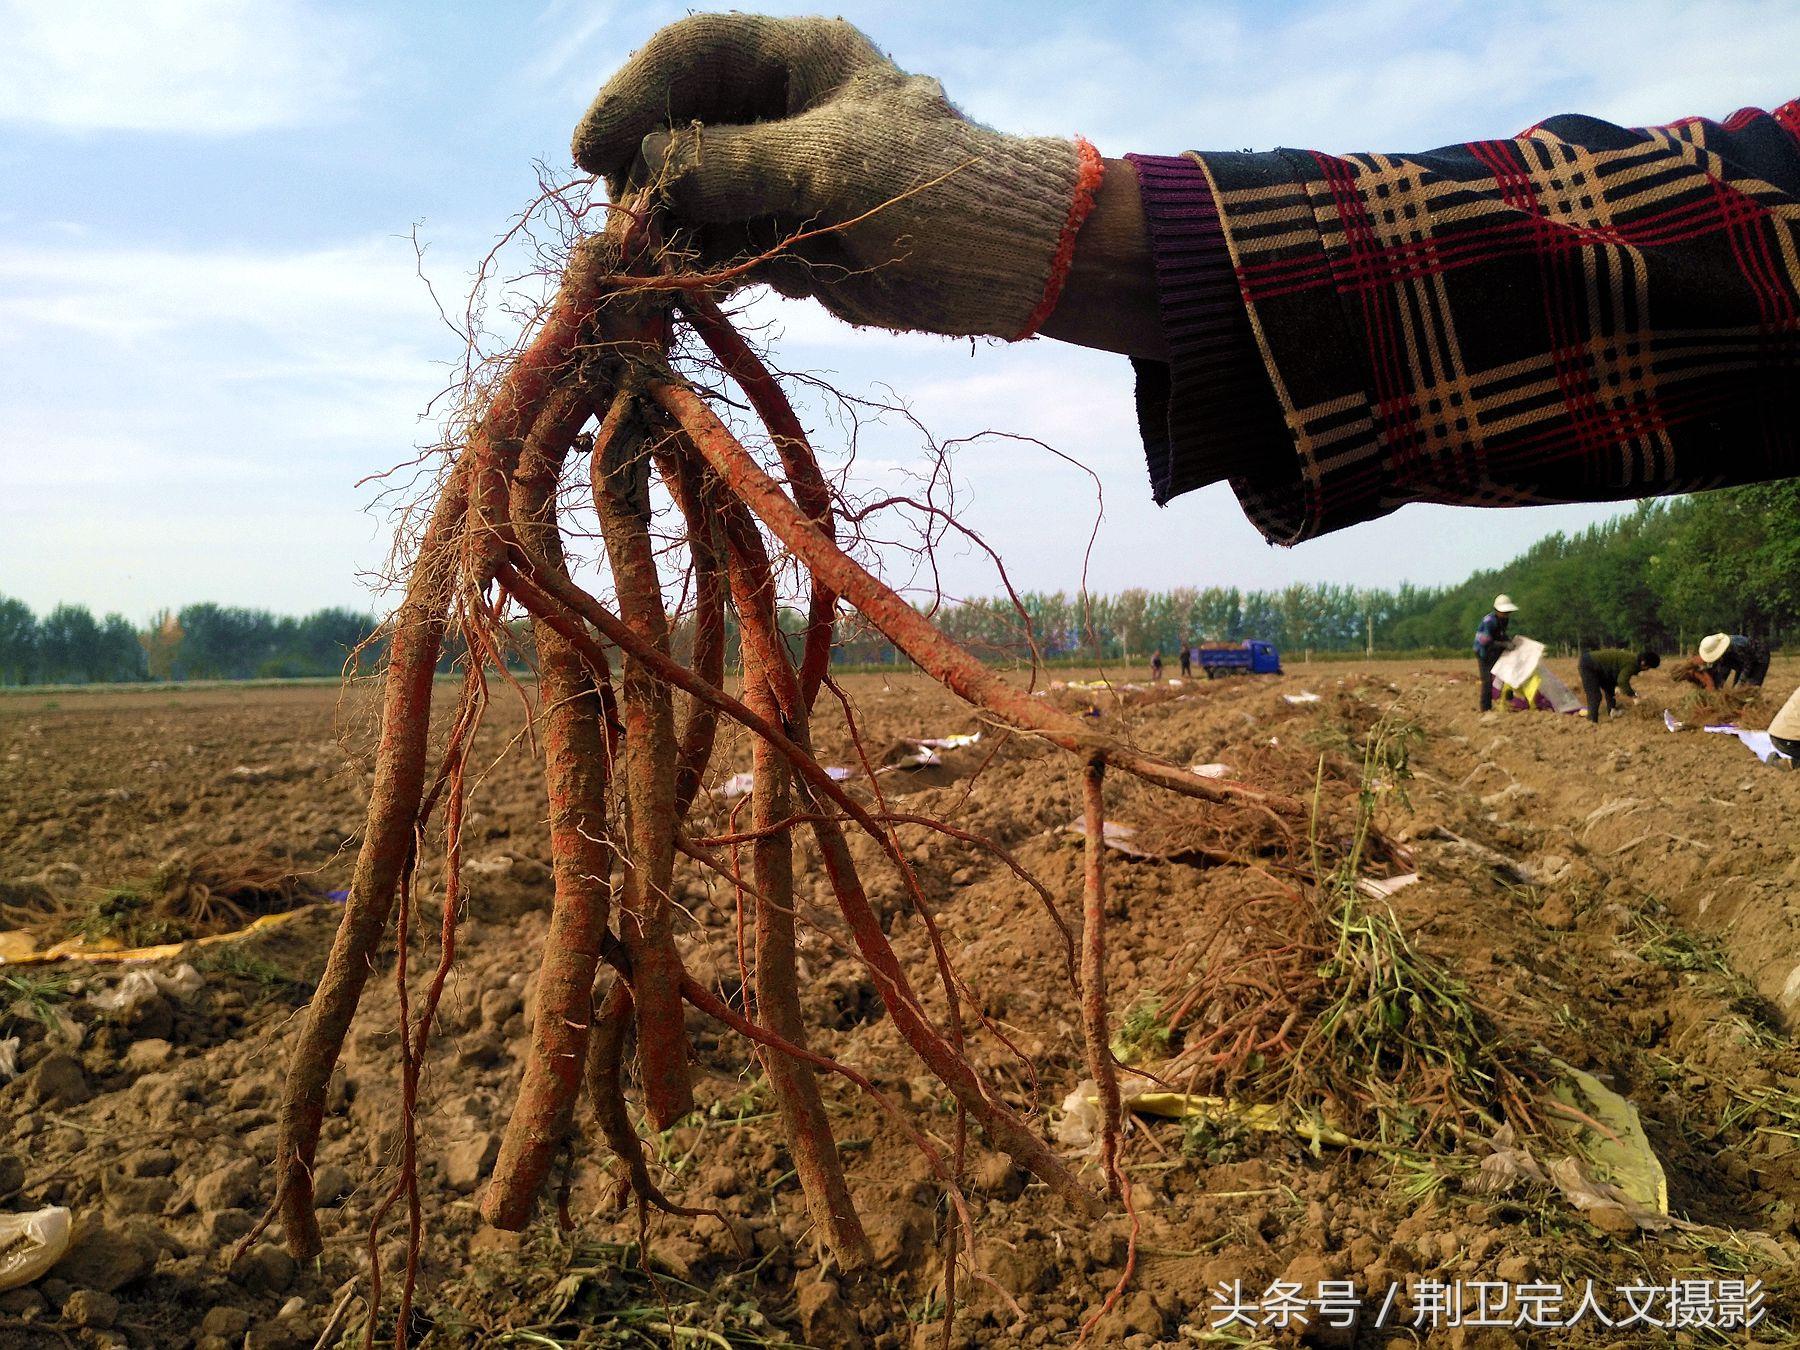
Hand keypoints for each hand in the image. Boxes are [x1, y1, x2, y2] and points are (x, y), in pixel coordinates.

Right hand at [573, 14, 1156, 348]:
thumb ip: (737, 161)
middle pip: (677, 127)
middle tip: (624, 228)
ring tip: (649, 265)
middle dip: (644, 174)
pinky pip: (719, 243)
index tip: (593, 150)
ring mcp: (780, 176)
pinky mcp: (788, 235)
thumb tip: (648, 166)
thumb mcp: (834, 164)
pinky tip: (685, 285)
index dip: (633, 94)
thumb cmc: (943, 189)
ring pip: (691, 193)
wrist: (1012, 266)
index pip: (690, 53)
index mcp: (798, 58)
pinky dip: (697, 263)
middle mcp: (780, 110)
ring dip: (664, 229)